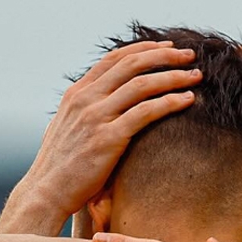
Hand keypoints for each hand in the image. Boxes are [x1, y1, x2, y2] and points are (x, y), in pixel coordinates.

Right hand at [0, 41, 201, 234]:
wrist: (46, 193)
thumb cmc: (61, 166)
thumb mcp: (67, 127)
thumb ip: (84, 110)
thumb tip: (102, 101)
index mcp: (76, 93)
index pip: (114, 59)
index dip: (144, 49)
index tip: (168, 47)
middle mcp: (85, 99)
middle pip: (132, 64)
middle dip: (165, 56)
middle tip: (190, 55)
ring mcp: (96, 117)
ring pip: (142, 84)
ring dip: (173, 76)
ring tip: (196, 76)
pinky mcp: (108, 138)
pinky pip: (146, 112)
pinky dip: (170, 102)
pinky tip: (188, 100)